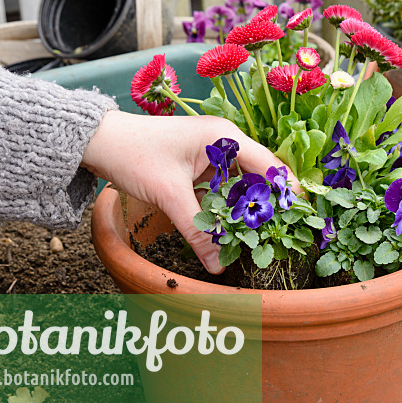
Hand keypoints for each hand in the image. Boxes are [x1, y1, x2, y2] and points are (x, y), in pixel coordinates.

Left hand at [81, 111, 296, 272]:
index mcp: (225, 136)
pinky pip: (221, 188)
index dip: (287, 189)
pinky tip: (229, 229)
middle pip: (257, 175)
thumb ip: (197, 231)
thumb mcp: (169, 196)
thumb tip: (218, 265)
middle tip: (280, 233)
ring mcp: (211, 153)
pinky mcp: (198, 165)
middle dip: (266, 204)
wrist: (98, 142)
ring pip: (239, 185)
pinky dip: (225, 207)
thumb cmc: (134, 155)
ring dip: (244, 209)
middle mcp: (223, 141)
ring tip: (257, 236)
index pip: (268, 164)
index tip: (302, 213)